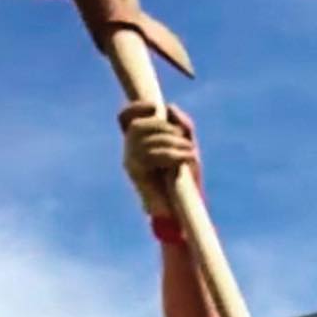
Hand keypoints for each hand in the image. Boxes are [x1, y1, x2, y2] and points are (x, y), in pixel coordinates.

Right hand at [119, 102, 200, 218]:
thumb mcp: (186, 145)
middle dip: (164, 128)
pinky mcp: (135, 173)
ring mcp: (130, 161)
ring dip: (173, 142)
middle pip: (138, 125)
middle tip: (186, 140)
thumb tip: (170, 108)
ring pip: (146, 139)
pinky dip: (172, 154)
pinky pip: (151, 155)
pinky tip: (186, 158)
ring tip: (191, 152)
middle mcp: (129, 149)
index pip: (125, 116)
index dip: (137, 107)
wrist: (181, 209)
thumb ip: (182, 124)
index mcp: (139, 140)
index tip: (156, 107)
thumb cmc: (185, 177)